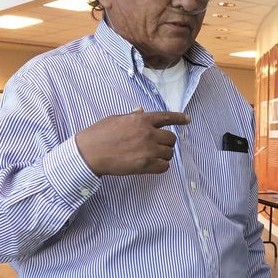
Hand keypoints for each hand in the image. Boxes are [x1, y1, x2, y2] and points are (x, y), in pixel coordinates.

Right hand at [75, 108, 190, 175]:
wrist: (90, 153)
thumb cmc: (99, 134)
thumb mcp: (116, 119)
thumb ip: (132, 116)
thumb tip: (141, 111)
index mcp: (142, 119)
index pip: (167, 117)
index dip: (180, 118)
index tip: (188, 120)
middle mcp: (148, 133)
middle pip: (171, 138)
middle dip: (166, 142)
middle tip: (157, 146)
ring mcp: (148, 149)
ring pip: (169, 153)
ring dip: (164, 155)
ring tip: (152, 156)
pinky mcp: (145, 165)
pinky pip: (164, 167)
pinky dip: (161, 166)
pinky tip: (153, 165)